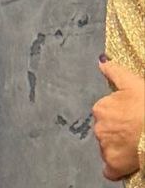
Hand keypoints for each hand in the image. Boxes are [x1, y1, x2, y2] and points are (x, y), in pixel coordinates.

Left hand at [93, 58, 143, 180]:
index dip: (118, 117)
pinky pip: (109, 171)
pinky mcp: (114, 165)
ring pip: (107, 149)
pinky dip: (114, 169)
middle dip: (116, 133)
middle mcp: (99, 128)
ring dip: (117, 149)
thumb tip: (101, 61)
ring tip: (134, 147)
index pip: (105, 114)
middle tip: (134, 133)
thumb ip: (113, 71)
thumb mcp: (131, 83)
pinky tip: (124, 166)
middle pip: (105, 132)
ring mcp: (105, 148)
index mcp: (100, 109)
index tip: (130, 119)